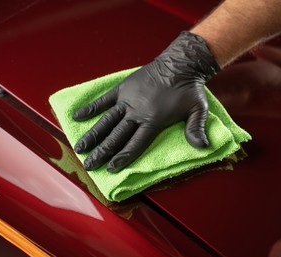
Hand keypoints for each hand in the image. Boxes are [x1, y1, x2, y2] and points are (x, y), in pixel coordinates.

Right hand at [73, 31, 219, 172]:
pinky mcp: (123, 88)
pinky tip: (77, 116)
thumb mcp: (198, 110)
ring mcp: (127, 100)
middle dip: (102, 153)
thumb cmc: (190, 88)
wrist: (180, 63)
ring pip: (106, 121)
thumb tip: (203, 148)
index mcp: (153, 120)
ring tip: (79, 148)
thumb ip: (196, 129)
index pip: (135, 144)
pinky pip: (104, 99)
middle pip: (116, 136)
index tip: (111, 169)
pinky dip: (91, 107)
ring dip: (92, 135)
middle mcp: (137, 112)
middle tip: (89, 166)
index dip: (123, 157)